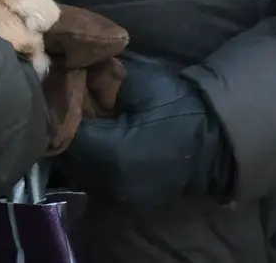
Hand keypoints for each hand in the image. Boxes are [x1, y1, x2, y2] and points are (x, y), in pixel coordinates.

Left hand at [61, 54, 234, 209]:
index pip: (64, 135)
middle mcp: (111, 184)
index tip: (59, 94)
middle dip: (63, 133)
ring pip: (78, 173)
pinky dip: (91, 164)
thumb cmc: (179, 105)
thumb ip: (99, 80)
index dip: (58, 113)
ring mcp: (120, 198)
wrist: (217, 139)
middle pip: (67, 158)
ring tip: (82, 125)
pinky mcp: (128, 203)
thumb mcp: (139, 83)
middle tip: (66, 107)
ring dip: (76, 150)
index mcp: (114, 153)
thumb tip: (70, 72)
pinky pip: (95, 182)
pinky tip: (99, 143)